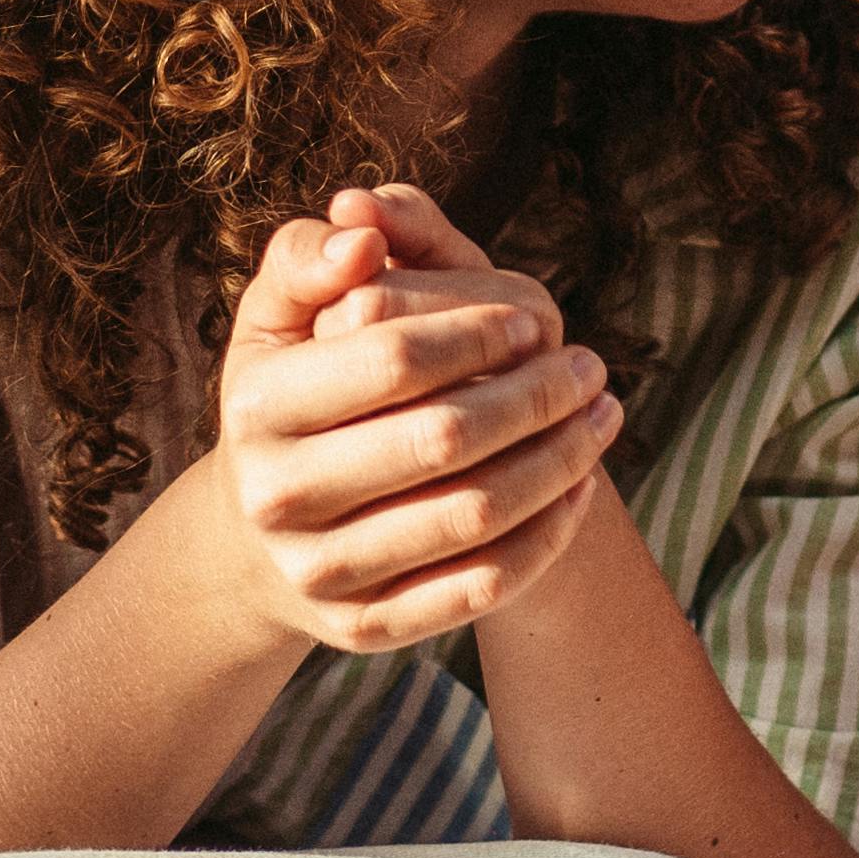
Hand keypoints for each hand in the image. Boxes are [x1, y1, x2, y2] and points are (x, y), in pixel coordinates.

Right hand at [203, 183, 620, 654]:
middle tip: (590, 365)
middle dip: (537, 394)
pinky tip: (581, 485)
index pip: (395, 359)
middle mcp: (278, 496)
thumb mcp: (281, 314)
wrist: (255, 534)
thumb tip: (362, 229)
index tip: (538, 317)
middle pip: (444, 438)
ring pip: (475, 515)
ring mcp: (320, 571)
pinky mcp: (365, 628)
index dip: (480, 332)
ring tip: (603, 414)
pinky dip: (548, 533)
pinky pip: (482, 585)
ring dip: (561, 460)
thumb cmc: (293, 392)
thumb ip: (316, 254)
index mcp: (258, 405)